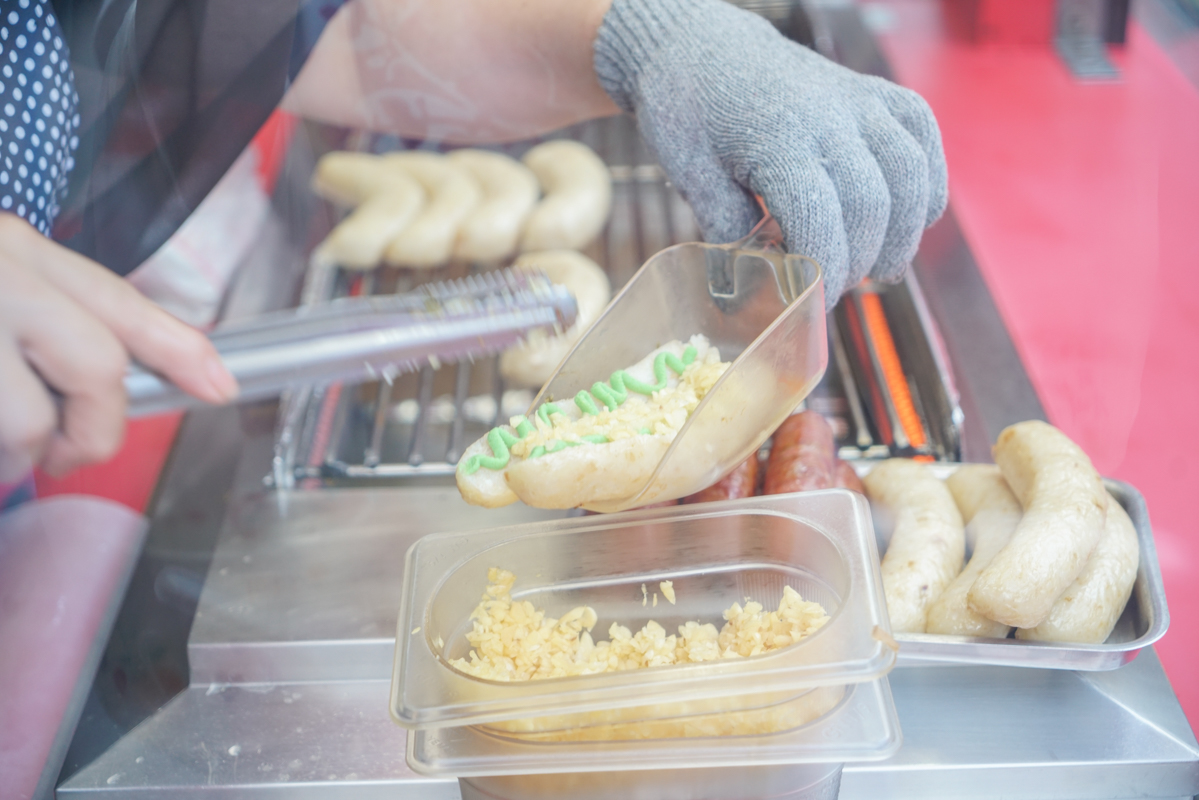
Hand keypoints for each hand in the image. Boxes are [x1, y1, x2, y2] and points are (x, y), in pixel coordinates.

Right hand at [0, 215, 237, 478]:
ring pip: (31, 421)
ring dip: (20, 452)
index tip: (220, 386)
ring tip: (1, 445)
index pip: (121, 303)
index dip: (180, 350)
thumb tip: (110, 383)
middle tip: (65, 453)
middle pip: (98, 366)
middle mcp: (1, 276)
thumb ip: (52, 318)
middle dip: (94, 429)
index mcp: (19, 251)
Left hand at [594, 0, 947, 304]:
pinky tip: (915, 217)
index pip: (820, 220)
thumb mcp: (691, 172)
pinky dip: (929, 180)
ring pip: (908, 173)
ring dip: (904, 231)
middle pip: (871, 204)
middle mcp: (828, 116)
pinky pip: (922, 134)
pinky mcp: (874, 91)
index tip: (814, 297)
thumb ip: (725, 226)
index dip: (826, 271)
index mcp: (777, 140)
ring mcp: (857, 99)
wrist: (703, 48)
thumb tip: (748, 283)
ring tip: (884, 268)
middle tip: (841, 288)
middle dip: (861, 259)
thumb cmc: (691, 113)